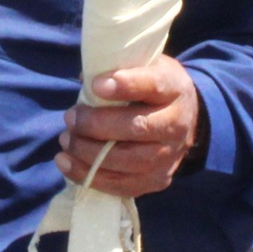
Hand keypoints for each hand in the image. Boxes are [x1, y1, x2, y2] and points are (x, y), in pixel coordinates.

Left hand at [59, 57, 202, 199]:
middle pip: (138, 128)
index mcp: (173, 89)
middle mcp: (176, 125)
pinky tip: (65, 163)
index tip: (96, 84)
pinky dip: (89, 176)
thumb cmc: (154, 89)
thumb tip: (85, 80)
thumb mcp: (144, 67)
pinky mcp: (156, 180)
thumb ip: (118, 68)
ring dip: (89, 153)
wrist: (186, 121)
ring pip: (128, 161)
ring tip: (66, 140)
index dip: (125, 85)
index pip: (153, 86)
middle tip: (70, 117)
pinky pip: (121, 185)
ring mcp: (168, 157)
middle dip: (97, 124)